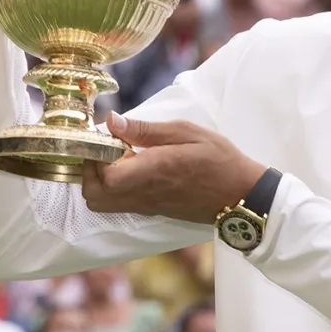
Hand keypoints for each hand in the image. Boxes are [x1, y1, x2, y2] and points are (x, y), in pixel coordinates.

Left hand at [81, 114, 265, 222]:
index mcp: (154, 170)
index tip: (107, 136)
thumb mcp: (187, 132)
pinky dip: (113, 187)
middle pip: (93, 195)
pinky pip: (118, 204)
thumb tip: (112, 121)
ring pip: (102, 203)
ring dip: (99, 179)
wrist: (240, 194)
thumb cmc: (218, 158)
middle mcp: (145, 193)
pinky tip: (133, 167)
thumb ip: (146, 129)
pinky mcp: (152, 210)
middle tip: (107, 147)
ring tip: (120, 156)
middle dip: (90, 169)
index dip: (96, 156)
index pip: (106, 176)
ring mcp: (147, 205)